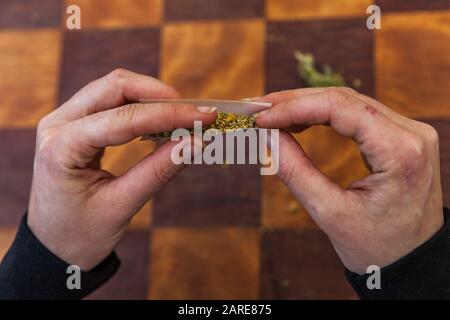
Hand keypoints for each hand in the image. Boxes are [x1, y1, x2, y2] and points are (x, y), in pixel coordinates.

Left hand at [28, 69, 216, 270]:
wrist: (53, 248)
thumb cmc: (80, 234)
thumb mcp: (121, 205)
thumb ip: (159, 170)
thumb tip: (196, 142)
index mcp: (61, 147)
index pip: (123, 118)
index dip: (168, 114)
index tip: (204, 115)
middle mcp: (57, 124)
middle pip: (115, 87)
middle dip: (160, 95)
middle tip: (195, 112)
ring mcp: (64, 121)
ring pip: (114, 89)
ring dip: (152, 97)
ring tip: (184, 116)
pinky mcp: (75, 125)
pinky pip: (111, 103)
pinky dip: (141, 106)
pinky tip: (162, 120)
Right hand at [255, 87, 442, 273]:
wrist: (412, 260)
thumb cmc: (378, 246)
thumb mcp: (330, 212)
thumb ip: (295, 171)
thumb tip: (267, 137)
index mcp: (400, 151)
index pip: (340, 107)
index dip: (294, 107)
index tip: (261, 118)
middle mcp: (411, 132)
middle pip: (343, 99)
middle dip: (295, 102)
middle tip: (258, 110)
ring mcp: (409, 132)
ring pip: (349, 103)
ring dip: (306, 106)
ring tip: (272, 114)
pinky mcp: (401, 137)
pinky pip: (356, 115)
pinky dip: (322, 115)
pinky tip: (297, 120)